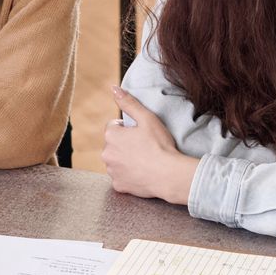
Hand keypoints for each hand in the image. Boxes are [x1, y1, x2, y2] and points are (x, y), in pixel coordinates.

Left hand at [103, 86, 197, 205]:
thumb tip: (113, 88)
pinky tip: (142, 173)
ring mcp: (112, 171)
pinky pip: (121, 178)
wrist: (169, 175)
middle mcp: (106, 154)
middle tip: (144, 147)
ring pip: (117, 161)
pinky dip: (129, 176)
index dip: (128, 128)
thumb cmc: (160, 145)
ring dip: (126, 160)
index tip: (141, 133)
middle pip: (114, 144)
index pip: (114, 126)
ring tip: (145, 160)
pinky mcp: (119, 186)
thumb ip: (128, 102)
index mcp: (111, 135)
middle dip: (125, 144)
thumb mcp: (147, 118)